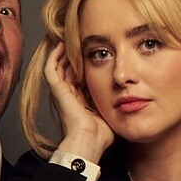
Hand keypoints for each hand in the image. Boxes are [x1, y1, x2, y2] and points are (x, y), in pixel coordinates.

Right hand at [45, 43, 113, 160]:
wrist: (89, 141)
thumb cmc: (101, 135)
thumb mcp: (111, 114)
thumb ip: (116, 104)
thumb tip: (129, 97)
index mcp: (80, 102)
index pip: (80, 79)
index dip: (84, 67)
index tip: (92, 55)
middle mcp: (69, 96)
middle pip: (68, 70)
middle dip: (74, 56)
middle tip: (80, 42)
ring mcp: (62, 93)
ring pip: (58, 67)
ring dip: (64, 53)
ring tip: (70, 39)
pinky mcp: (57, 90)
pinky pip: (51, 68)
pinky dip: (54, 56)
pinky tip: (61, 45)